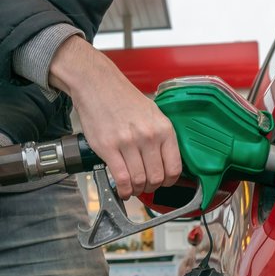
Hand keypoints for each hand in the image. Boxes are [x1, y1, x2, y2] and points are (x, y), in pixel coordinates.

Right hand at [48, 36, 181, 198]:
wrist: (98, 84)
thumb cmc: (124, 99)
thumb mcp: (154, 114)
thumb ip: (162, 137)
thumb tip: (166, 162)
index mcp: (164, 129)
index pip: (174, 168)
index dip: (169, 181)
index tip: (163, 183)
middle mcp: (149, 136)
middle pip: (156, 178)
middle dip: (152, 188)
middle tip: (146, 187)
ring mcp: (128, 142)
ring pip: (139, 181)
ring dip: (137, 190)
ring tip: (133, 188)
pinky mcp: (108, 147)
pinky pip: (121, 178)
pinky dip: (123, 190)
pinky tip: (122, 190)